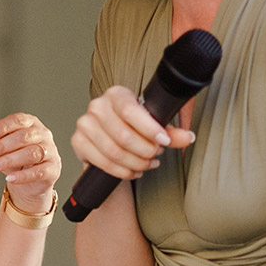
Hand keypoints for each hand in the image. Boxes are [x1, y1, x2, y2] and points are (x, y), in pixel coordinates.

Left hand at [0, 113, 60, 212]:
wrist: (31, 182)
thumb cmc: (16, 159)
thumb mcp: (5, 148)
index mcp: (31, 123)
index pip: (18, 120)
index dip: (3, 127)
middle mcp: (43, 134)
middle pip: (24, 137)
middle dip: (2, 146)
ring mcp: (51, 151)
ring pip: (31, 153)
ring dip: (8, 160)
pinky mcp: (54, 169)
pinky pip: (39, 172)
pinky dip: (22, 176)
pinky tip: (9, 178)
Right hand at [70, 85, 195, 179]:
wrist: (109, 141)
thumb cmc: (131, 128)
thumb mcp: (152, 127)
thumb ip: (171, 132)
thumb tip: (188, 137)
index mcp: (116, 94)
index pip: (131, 111)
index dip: (149, 129)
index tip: (164, 142)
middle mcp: (97, 105)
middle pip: (123, 135)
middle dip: (145, 151)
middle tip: (156, 155)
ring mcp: (85, 123)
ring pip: (114, 151)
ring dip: (136, 163)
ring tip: (147, 164)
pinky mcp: (78, 141)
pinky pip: (103, 162)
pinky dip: (122, 171)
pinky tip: (133, 170)